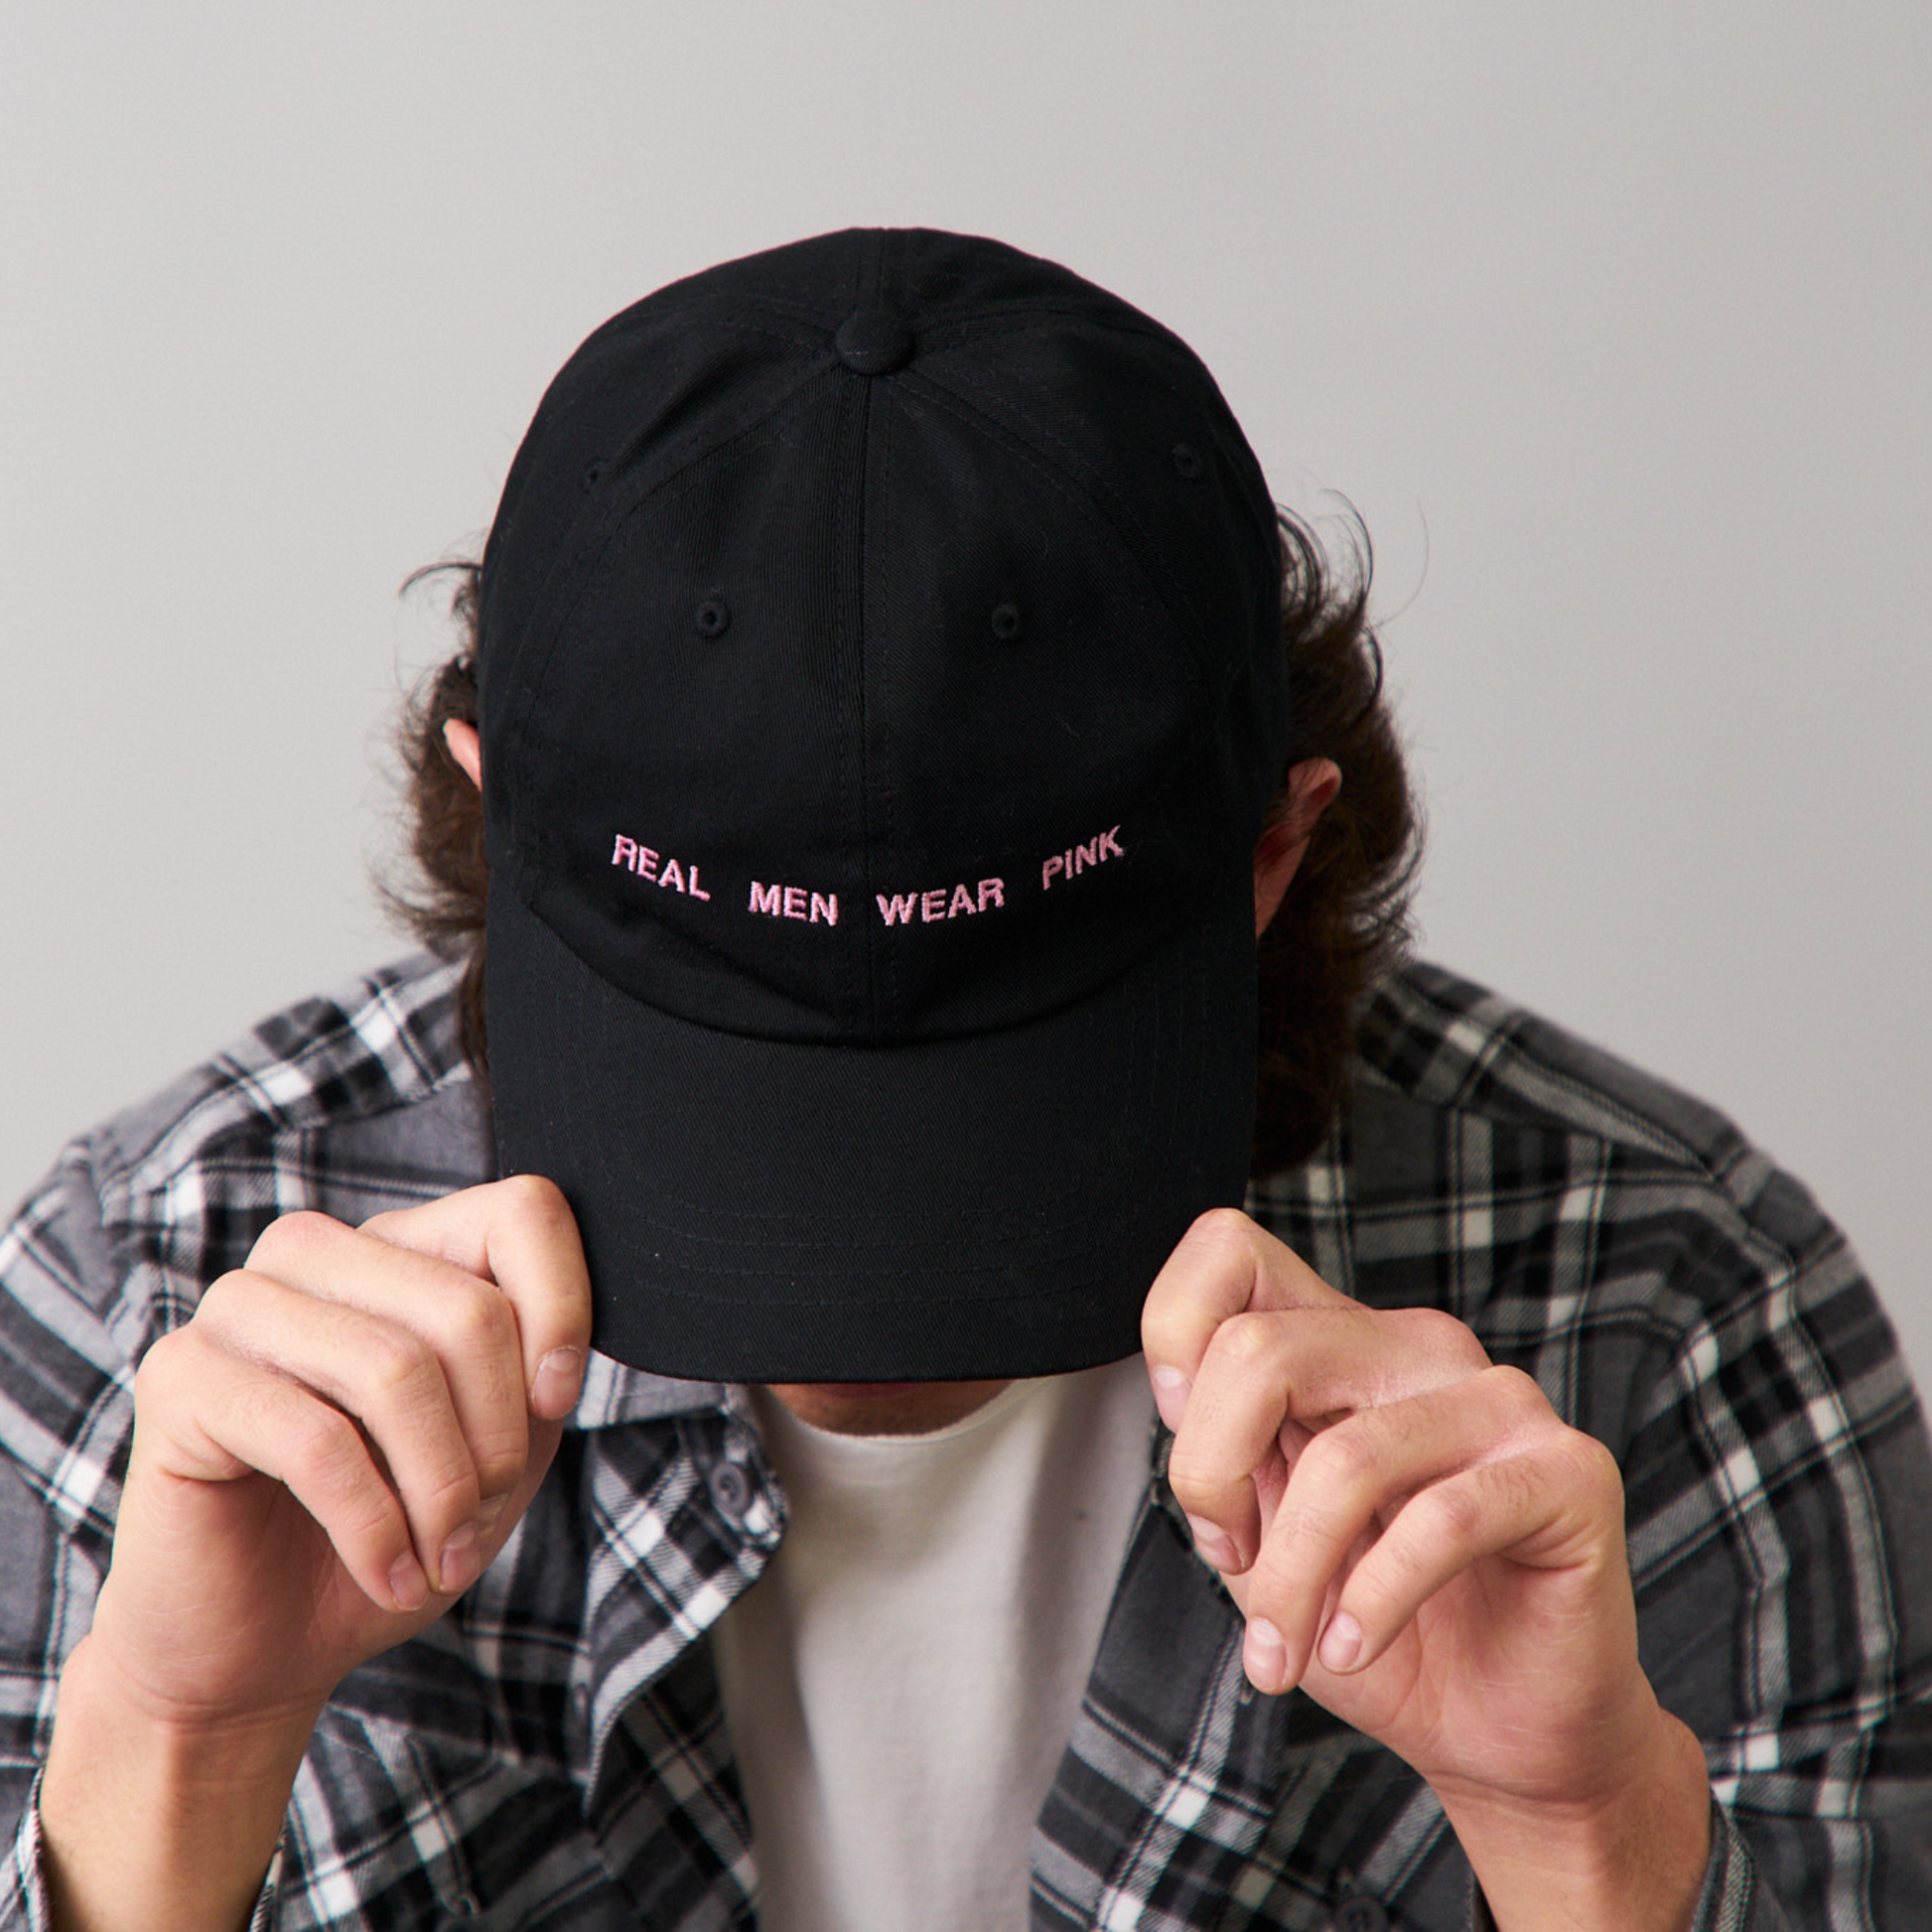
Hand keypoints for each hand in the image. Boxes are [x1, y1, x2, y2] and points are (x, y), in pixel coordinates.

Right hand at [82, 1175, 591, 1730]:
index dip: (562, 1309)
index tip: (555, 1405)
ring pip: (395, 1370)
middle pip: (468, 1308)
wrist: (260, 1650)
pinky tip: (389, 1575)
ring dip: (441, 1492)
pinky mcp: (181, 1376)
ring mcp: (239, 1304)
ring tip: (439, 1559)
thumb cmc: (392, 1537)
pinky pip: (317, 1440)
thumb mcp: (499, 1451)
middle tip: (479, 1521)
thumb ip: (538, 1375)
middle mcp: (314, 1252)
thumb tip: (570, 1341)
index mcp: (398, 1247)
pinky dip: (374, 1527)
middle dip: (497, 1439)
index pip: (518, 1212)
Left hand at [1143, 1209, 1708, 1928]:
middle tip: (1232, 1563)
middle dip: (1211, 1478)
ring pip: (1344, 1458)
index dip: (1174, 1337)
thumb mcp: (1260, 1531)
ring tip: (1287, 1648)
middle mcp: (1417, 1346)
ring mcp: (1499, 1399)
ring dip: (1291, 1581)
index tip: (1197, 1457)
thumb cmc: (1373, 1623)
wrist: (1499, 1729)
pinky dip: (1372, 1603)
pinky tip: (1353, 1647)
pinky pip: (1440, 1522)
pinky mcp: (1569, 1472)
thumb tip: (1178, 1396)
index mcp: (1341, 1340)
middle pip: (1259, 1349)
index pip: (1229, 1250)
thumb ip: (1222, 1447)